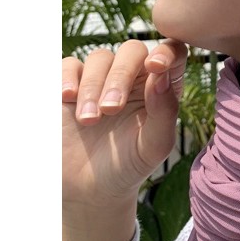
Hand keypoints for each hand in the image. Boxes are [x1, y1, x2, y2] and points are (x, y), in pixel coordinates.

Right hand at [62, 39, 187, 210]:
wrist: (89, 189)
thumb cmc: (129, 165)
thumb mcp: (154, 145)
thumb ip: (165, 111)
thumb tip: (161, 75)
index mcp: (160, 85)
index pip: (172, 52)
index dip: (166, 51)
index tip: (155, 67)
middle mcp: (133, 76)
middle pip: (132, 50)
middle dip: (120, 76)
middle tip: (111, 109)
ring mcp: (101, 78)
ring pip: (100, 58)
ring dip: (93, 86)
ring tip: (89, 120)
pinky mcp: (71, 86)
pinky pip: (69, 65)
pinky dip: (67, 77)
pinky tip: (67, 98)